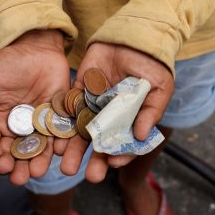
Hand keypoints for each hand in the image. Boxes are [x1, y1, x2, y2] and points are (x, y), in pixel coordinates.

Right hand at [0, 30, 69, 184]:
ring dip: (36, 163)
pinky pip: (60, 137)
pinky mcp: (58, 121)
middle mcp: (16, 131)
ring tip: (36, 171)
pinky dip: (61, 146)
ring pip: (37, 151)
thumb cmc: (6, 64)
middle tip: (16, 175)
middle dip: (14, 167)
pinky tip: (60, 152)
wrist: (37, 49)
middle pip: (13, 155)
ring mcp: (38, 128)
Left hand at [55, 42, 173, 182]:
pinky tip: (55, 137)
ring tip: (66, 165)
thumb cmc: (152, 65)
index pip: (123, 144)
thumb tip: (140, 137)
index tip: (112, 163)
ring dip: (73, 149)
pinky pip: (68, 110)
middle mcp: (109, 119)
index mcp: (129, 122)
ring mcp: (92, 106)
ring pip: (80, 132)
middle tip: (89, 177)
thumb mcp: (159, 88)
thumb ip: (150, 112)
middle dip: (93, 161)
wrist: (134, 38)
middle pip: (99, 144)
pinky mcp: (78, 92)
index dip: (119, 155)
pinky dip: (61, 124)